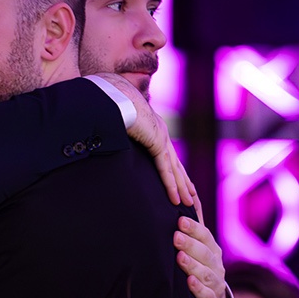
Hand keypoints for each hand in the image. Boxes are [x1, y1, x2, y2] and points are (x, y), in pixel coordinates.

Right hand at [92, 72, 199, 209]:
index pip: (167, 156)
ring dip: (183, 189)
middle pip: (176, 165)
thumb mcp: (117, 124)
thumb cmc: (110, 105)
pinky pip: (165, 168)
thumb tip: (105, 140)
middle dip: (185, 184)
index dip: (175, 172)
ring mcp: (160, 137)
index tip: (181, 185)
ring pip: (175, 170)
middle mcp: (160, 133)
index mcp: (152, 128)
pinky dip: (171, 184)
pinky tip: (176, 199)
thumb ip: (117, 134)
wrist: (112, 93)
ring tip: (190, 205)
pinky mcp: (156, 141)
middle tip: (193, 200)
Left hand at [174, 215, 230, 297]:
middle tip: (175, 236)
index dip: (194, 228)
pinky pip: (206, 295)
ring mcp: (215, 283)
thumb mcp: (199, 246)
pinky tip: (189, 282)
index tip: (179, 220)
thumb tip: (188, 193)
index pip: (205, 236)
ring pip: (205, 273)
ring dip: (192, 264)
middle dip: (190, 244)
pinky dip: (198, 288)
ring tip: (179, 258)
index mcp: (211, 248)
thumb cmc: (200, 266)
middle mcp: (216, 264)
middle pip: (205, 252)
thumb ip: (194, 224)